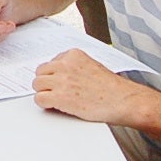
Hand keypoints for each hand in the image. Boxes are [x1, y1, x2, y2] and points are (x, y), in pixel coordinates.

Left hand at [31, 49, 146, 124]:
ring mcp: (62, 80)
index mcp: (73, 55)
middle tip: (55, 92)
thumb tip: (58, 72)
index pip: (50, 62)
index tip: (59, 82)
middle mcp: (65, 65)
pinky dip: (44, 104)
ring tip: (57, 99)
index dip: (53, 75)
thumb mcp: (91, 66)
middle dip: (46, 83)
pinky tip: (55, 106)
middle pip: (40, 72)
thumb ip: (73, 66)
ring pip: (37, 84)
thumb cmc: (111, 87)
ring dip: (44, 93)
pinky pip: (39, 99)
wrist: (123, 100)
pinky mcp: (60, 97)